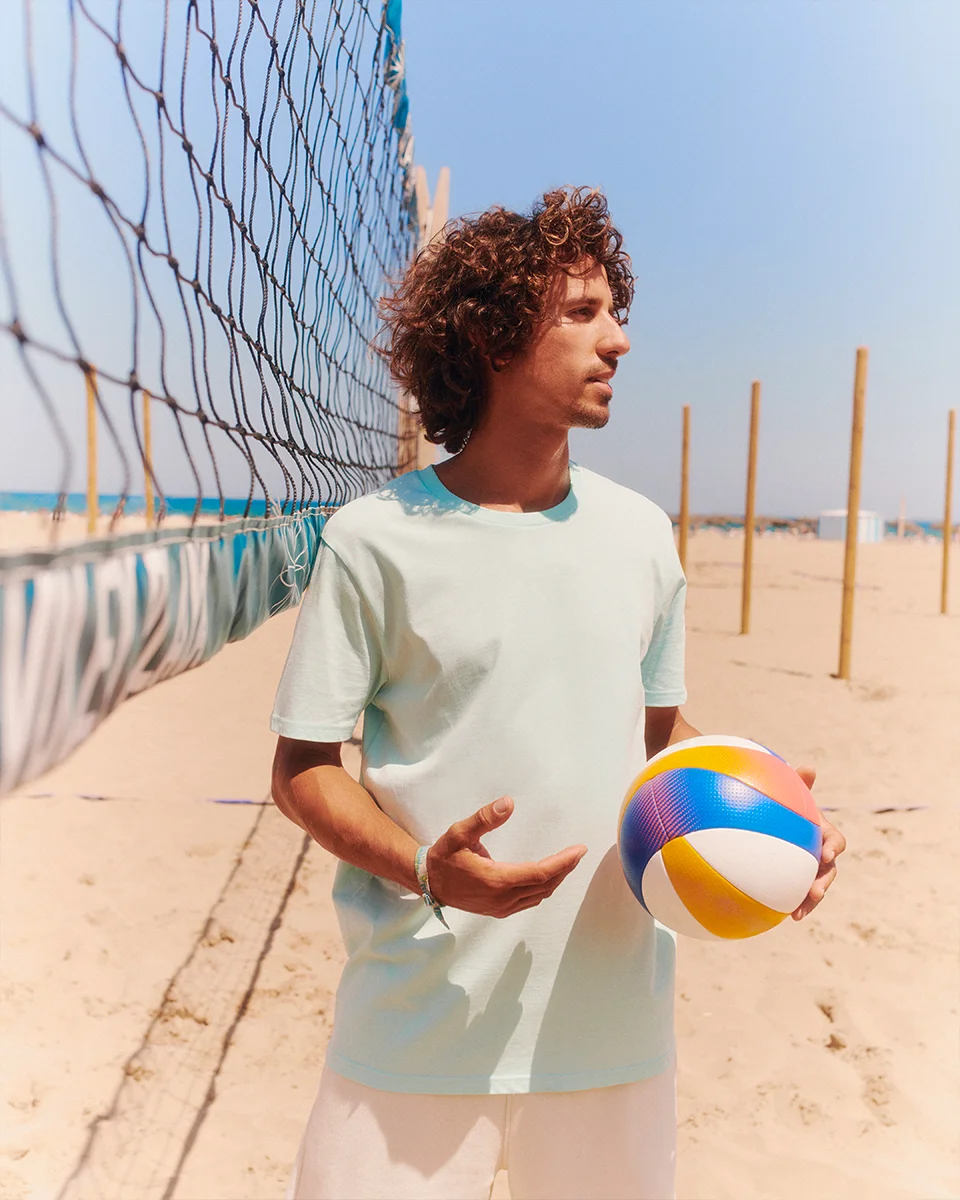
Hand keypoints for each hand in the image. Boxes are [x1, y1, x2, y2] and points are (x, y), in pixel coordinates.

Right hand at [426, 796, 586, 918]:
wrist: (429, 882)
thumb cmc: (445, 855)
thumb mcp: (460, 832)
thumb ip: (484, 819)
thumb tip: (509, 803)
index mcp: (496, 880)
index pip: (540, 873)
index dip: (563, 862)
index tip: (579, 850)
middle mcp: (502, 899)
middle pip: (545, 885)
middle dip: (564, 869)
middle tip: (578, 852)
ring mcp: (501, 908)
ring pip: (539, 895)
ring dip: (556, 879)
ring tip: (568, 862)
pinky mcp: (499, 910)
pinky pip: (529, 901)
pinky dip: (543, 888)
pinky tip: (548, 877)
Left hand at [791, 766, 845, 919]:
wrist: (776, 822)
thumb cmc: (787, 805)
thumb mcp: (793, 794)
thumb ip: (799, 783)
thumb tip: (808, 768)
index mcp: (823, 834)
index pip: (836, 842)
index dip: (833, 847)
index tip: (826, 853)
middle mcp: (820, 854)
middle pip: (829, 871)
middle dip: (824, 883)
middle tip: (815, 892)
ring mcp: (810, 869)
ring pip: (815, 887)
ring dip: (810, 901)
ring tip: (797, 913)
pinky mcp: (797, 880)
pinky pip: (796, 894)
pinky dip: (791, 904)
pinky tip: (779, 916)